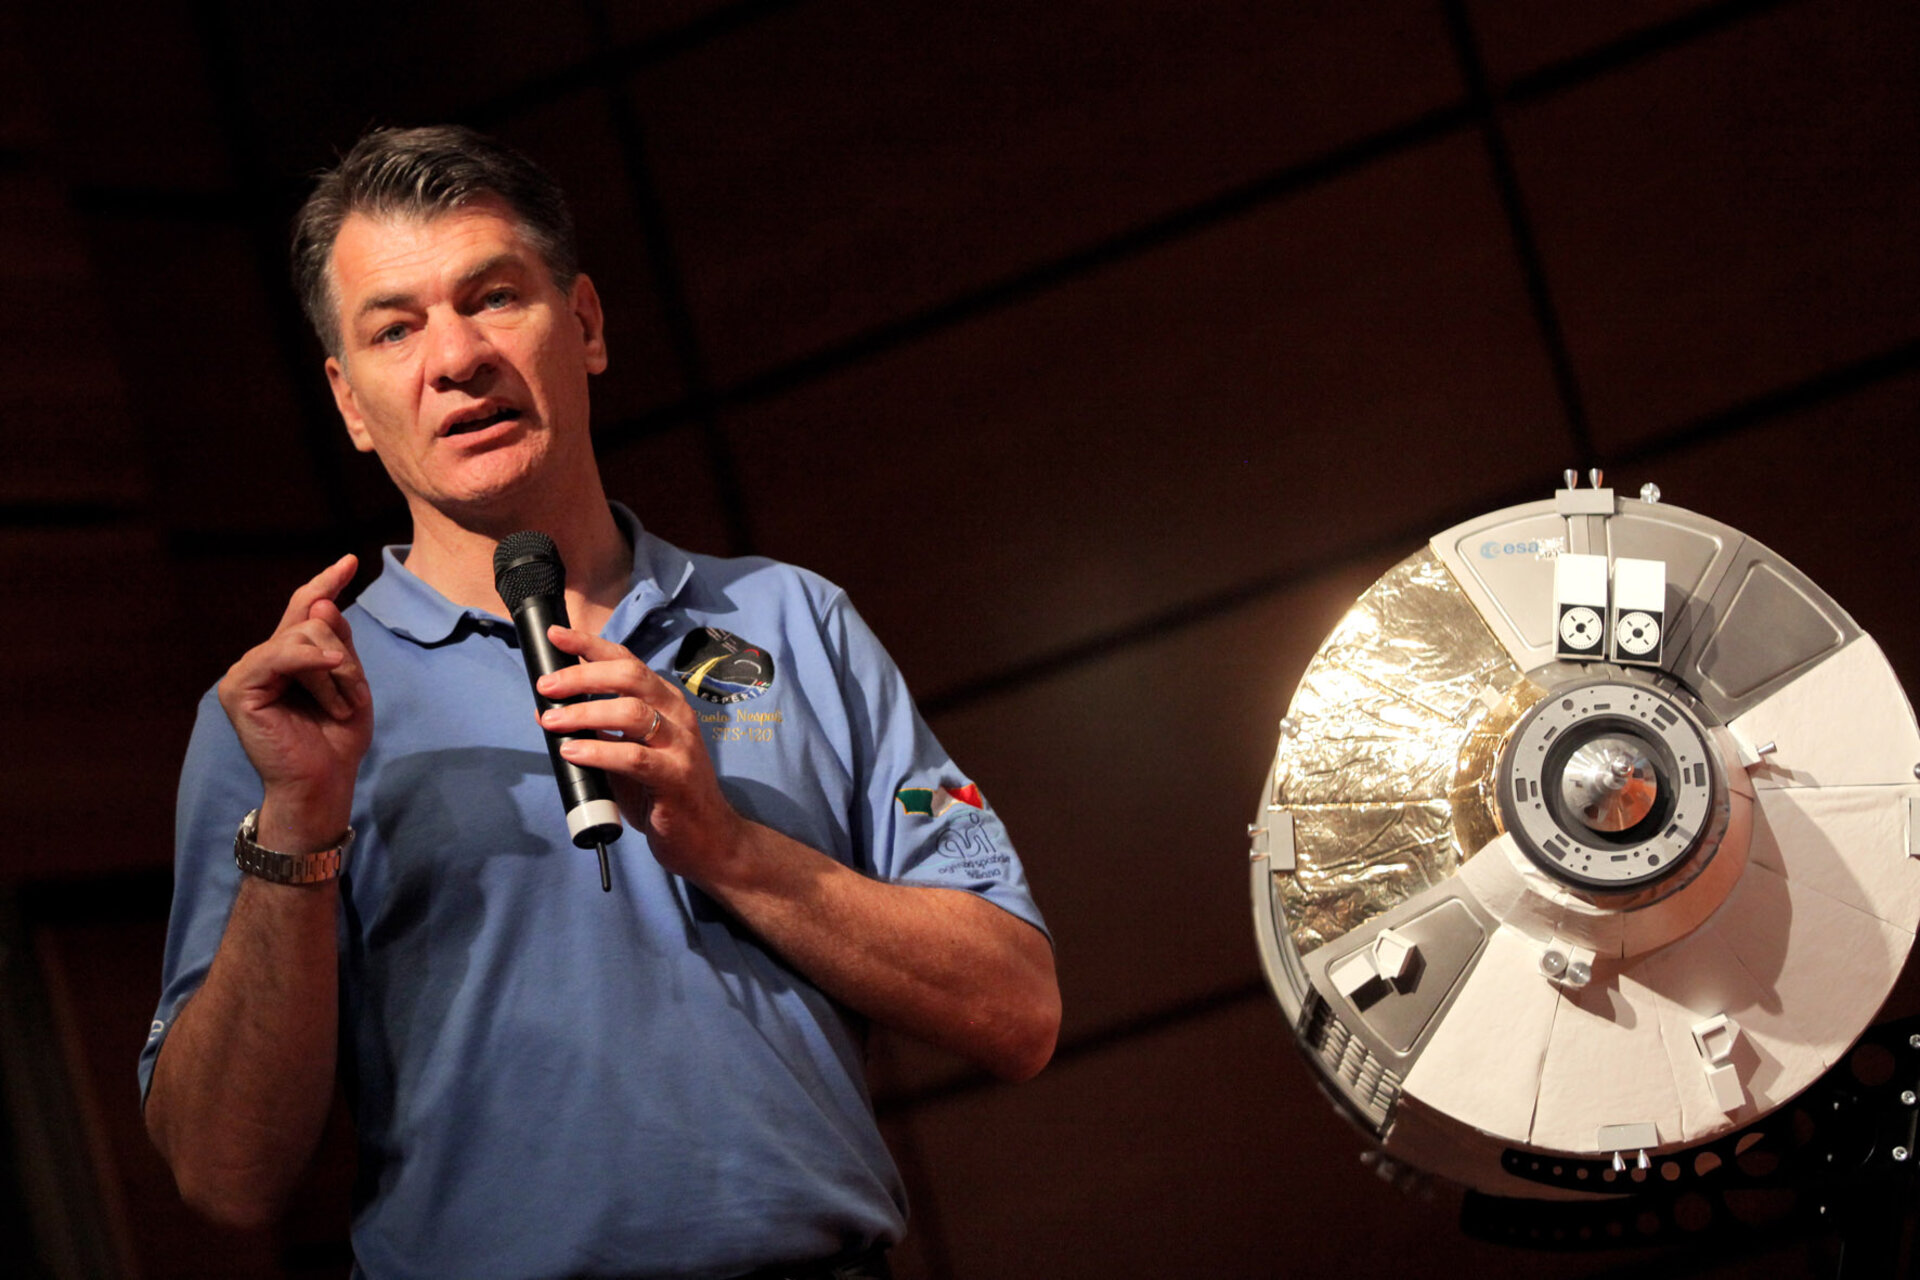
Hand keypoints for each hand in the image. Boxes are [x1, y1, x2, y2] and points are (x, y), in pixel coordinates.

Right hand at [215, 555, 372, 836]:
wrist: (323, 782)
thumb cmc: (336, 739)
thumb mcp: (350, 683)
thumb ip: (339, 642)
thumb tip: (322, 600)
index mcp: (287, 658)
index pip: (304, 609)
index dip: (326, 583)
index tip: (351, 561)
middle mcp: (263, 659)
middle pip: (312, 620)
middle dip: (346, 655)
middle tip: (355, 697)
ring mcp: (246, 671)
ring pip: (304, 635)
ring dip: (337, 671)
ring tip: (342, 707)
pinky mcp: (239, 687)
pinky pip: (284, 654)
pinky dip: (315, 663)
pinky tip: (333, 673)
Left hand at [534, 625, 746, 885]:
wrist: (708, 839)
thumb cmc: (663, 794)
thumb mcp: (626, 756)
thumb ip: (596, 734)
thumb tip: (546, 713)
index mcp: (665, 703)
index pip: (627, 661)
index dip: (590, 645)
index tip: (556, 634)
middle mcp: (676, 715)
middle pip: (630, 676)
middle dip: (583, 675)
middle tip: (547, 685)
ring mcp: (680, 745)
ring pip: (633, 712)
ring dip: (586, 712)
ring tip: (552, 721)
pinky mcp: (677, 777)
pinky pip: (635, 757)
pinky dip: (601, 750)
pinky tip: (574, 751)